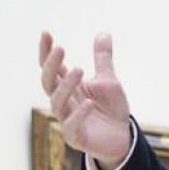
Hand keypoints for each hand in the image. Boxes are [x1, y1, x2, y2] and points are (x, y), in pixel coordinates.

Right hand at [39, 32, 133, 169]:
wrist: (122, 137)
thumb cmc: (110, 108)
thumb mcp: (109, 80)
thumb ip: (103, 59)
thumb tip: (103, 33)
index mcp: (68, 87)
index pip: (52, 68)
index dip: (47, 52)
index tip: (46, 33)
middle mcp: (63, 102)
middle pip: (49, 82)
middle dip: (51, 65)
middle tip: (60, 48)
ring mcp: (66, 119)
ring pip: (58, 102)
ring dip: (66, 85)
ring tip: (79, 69)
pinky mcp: (75, 137)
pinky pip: (72, 125)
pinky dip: (79, 114)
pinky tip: (89, 103)